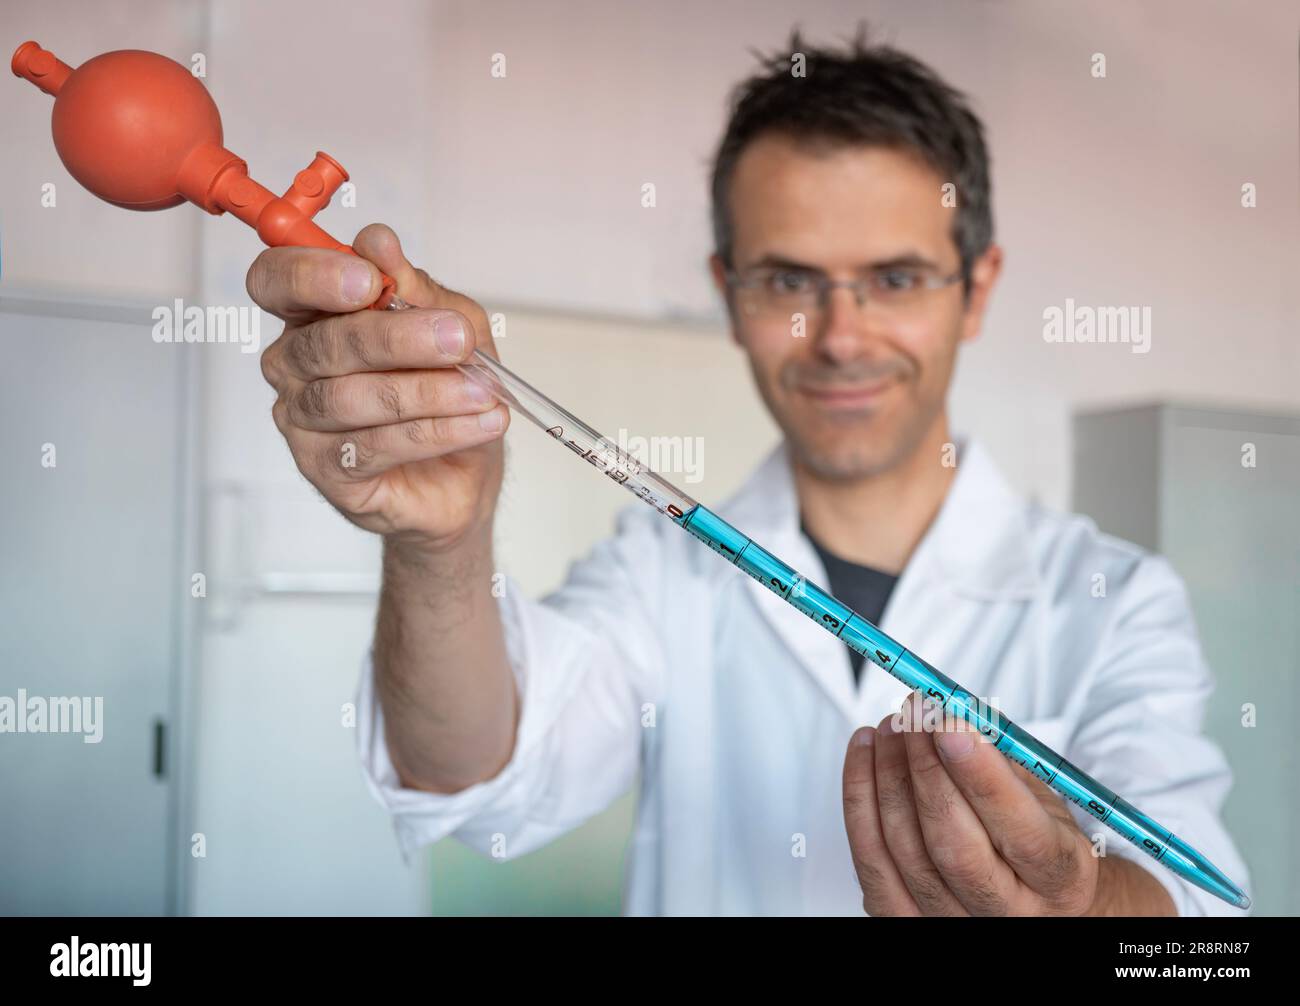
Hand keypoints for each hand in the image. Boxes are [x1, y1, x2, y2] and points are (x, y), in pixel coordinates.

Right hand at [250, 223, 508, 554]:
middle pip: (324, 343)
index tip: (369, 279)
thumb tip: (378, 242)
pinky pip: (375, 447)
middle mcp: (295, 365)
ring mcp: (304, 422)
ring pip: (350, 398)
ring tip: (481, 391)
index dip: (312, 275)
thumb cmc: (448, 388)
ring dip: (427, 393)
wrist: (465, 470)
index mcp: (312, 314)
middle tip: (455, 338)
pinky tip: (478, 423)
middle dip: (396, 338)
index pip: (276, 281)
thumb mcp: (450, 323)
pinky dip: (436, 432)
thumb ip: (414, 287)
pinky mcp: (329, 471)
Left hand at [843, 691, 1107, 915]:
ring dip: (889, 775)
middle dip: (927, 769)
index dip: (981, 776)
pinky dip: (860, 799)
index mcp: (1059, 881)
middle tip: (916, 714)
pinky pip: (870, 861)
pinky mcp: (904, 919)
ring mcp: (952, 922)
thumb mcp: (1044, 797)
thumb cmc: (1035, 838)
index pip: (1021, 835)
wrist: (1030, 896)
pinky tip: (866, 754)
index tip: (951, 722)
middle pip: (954, 846)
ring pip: (905, 851)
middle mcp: (1008, 913)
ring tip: (892, 725)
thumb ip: (1004, 761)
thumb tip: (952, 711)